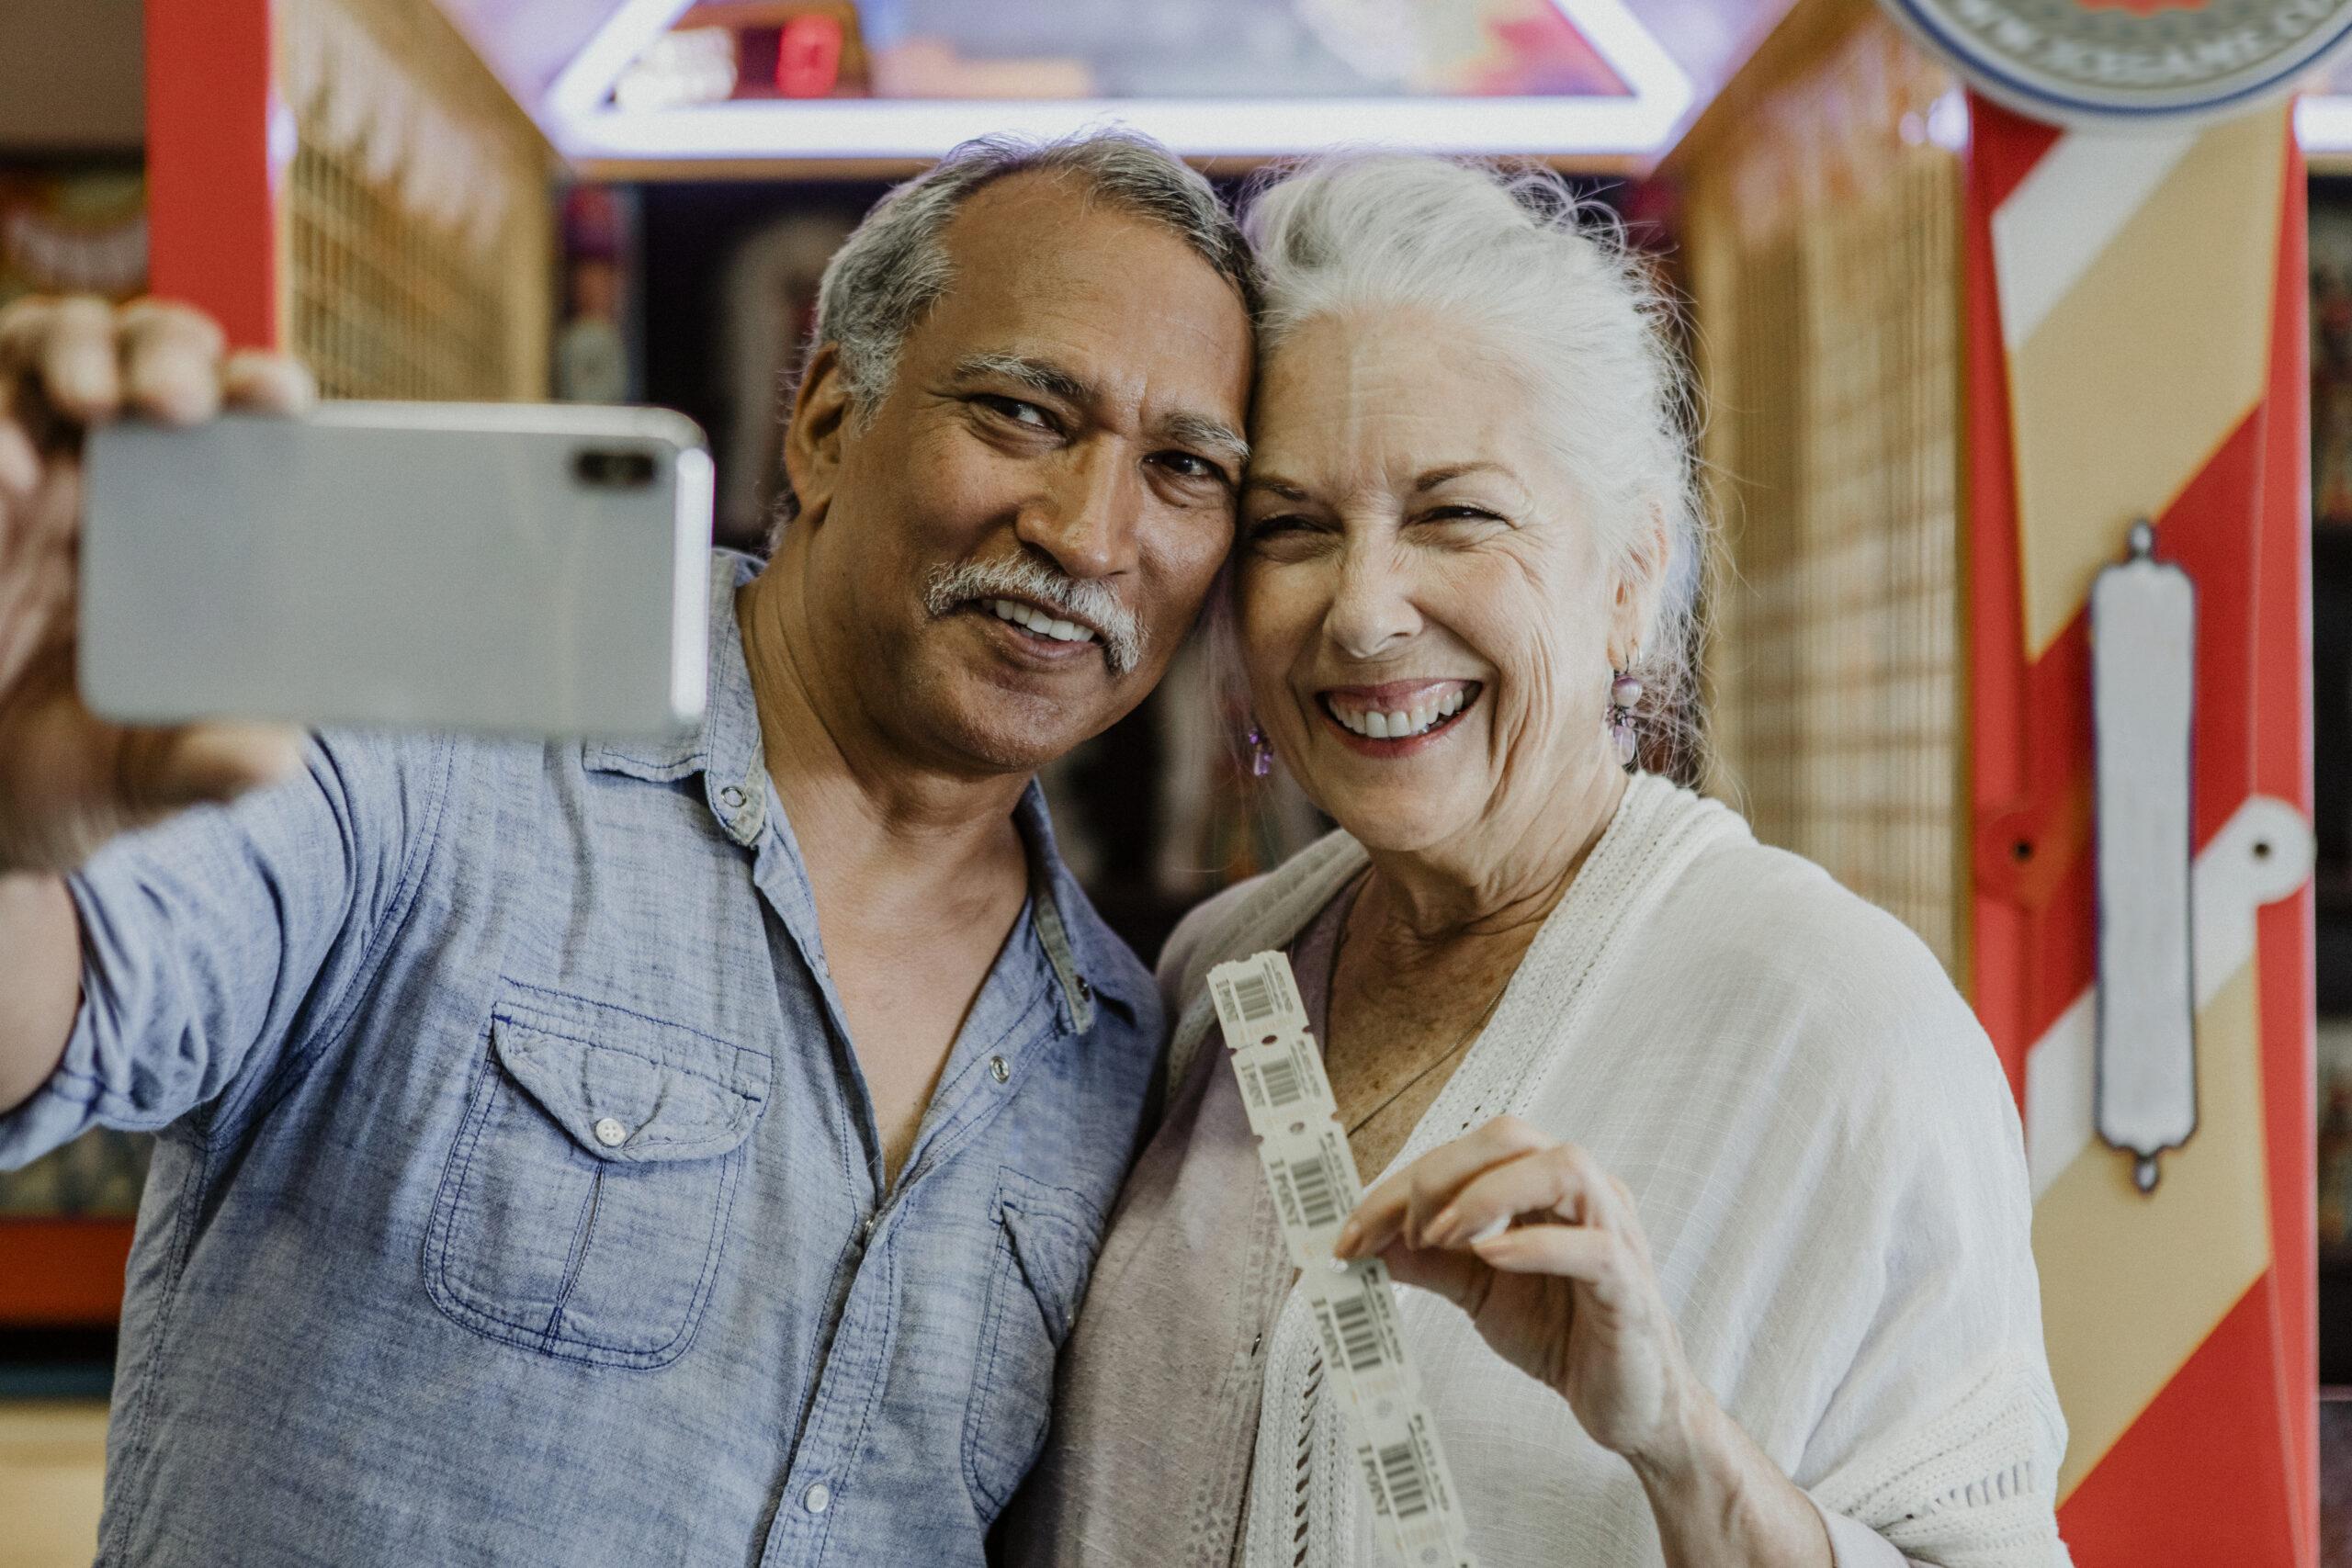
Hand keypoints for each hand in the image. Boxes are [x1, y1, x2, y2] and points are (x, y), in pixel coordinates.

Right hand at [0, 296, 313, 872]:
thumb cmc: (69, 773)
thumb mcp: (146, 780)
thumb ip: (210, 764)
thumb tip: (276, 757)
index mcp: (188, 530)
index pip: (237, 426)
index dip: (257, 389)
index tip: (278, 396)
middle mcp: (106, 482)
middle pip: (146, 356)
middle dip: (167, 350)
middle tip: (178, 401)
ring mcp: (15, 478)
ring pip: (44, 351)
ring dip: (75, 350)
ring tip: (93, 400)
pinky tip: (11, 466)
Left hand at [1334, 1115, 1701, 1465]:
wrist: (1626, 1404)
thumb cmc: (1562, 1333)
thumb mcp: (1478, 1290)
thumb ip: (1427, 1260)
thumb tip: (1364, 1240)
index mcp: (1544, 1186)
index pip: (1469, 1152)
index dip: (1402, 1183)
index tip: (1352, 1230)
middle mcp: (1583, 1194)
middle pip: (1511, 1138)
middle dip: (1439, 1176)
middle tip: (1399, 1232)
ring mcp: (1615, 1232)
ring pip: (1564, 1168)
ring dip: (1488, 1194)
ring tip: (1439, 1237)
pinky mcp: (1631, 1285)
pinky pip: (1592, 1246)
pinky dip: (1536, 1245)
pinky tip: (1489, 1259)